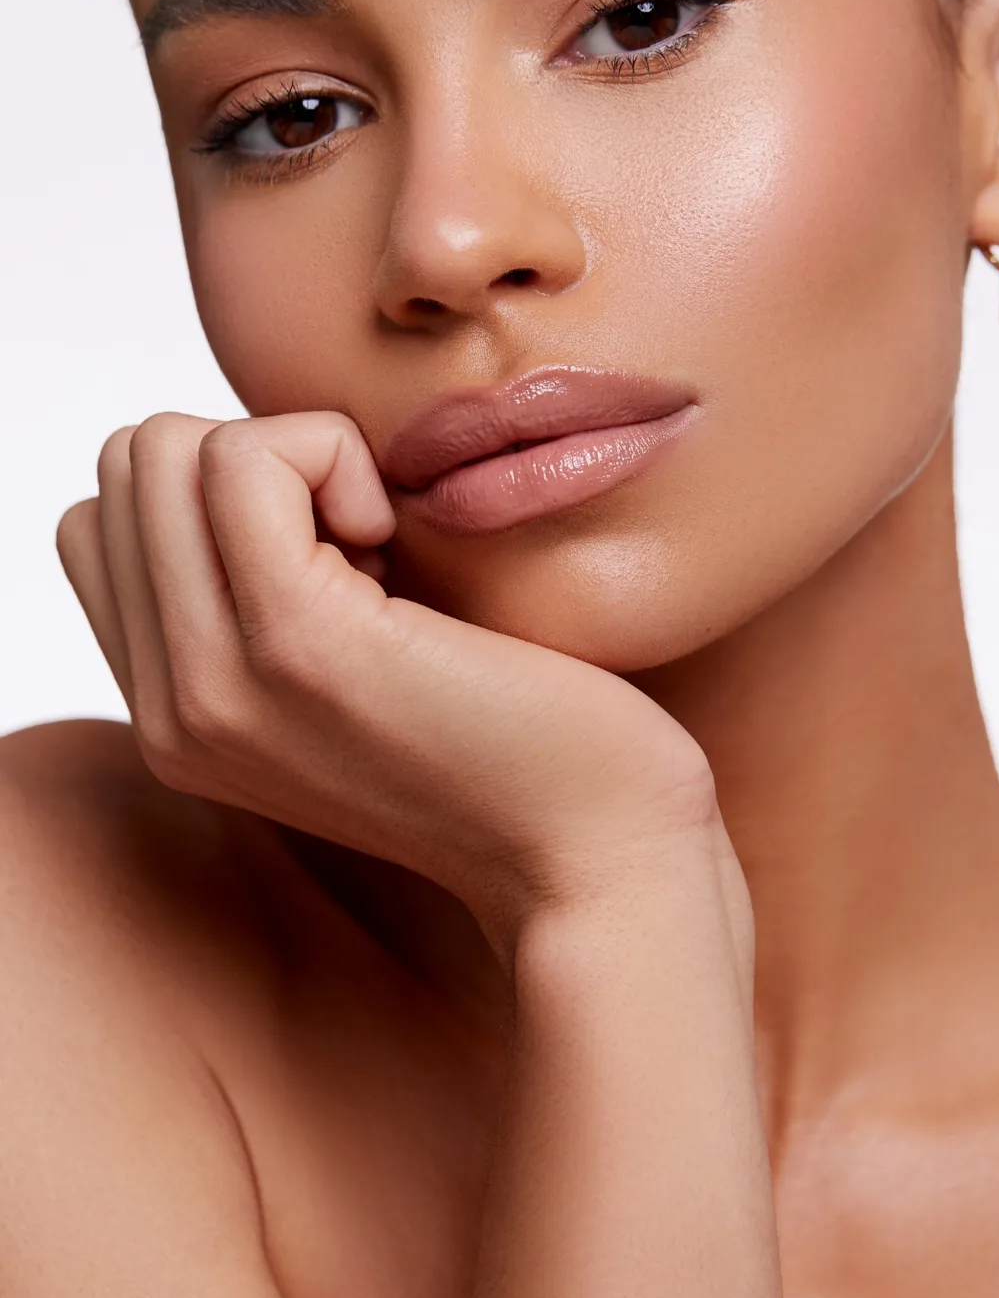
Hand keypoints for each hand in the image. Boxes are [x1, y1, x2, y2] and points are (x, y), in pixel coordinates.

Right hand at [56, 413, 723, 956]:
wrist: (595, 848)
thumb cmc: (515, 730)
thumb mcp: (350, 661)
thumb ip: (260, 592)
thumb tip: (247, 456)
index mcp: (173, 712)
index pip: (104, 517)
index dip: (221, 492)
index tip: (333, 554)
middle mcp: (167, 709)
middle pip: (127, 465)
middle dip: (254, 459)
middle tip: (362, 545)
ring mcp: (214, 682)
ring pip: (163, 449)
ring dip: (290, 456)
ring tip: (378, 550)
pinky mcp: (294, 640)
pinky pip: (246, 460)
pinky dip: (332, 454)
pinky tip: (397, 539)